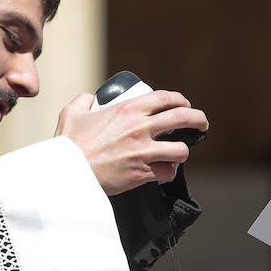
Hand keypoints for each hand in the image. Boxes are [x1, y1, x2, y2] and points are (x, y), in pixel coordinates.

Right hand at [54, 90, 208, 194]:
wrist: (68, 172)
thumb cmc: (69, 144)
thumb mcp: (72, 113)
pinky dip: (168, 172)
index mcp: (128, 109)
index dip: (180, 100)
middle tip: (202, 124)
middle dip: (198, 120)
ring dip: (183, 151)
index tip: (184, 105)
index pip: (165, 98)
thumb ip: (84, 100)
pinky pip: (167, 172)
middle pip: (183, 119)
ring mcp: (144, 151)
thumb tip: (90, 98)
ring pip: (181, 149)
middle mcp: (140, 128)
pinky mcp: (142, 173)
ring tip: (179, 152)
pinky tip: (163, 172)